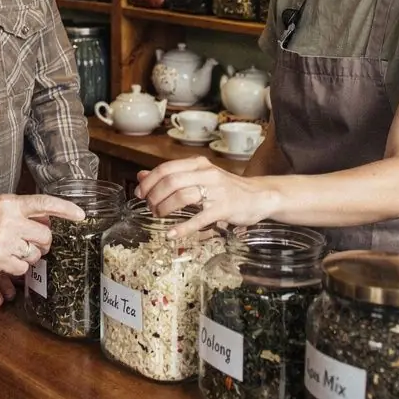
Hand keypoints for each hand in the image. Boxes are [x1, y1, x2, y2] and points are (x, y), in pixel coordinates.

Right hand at [0, 193, 84, 280]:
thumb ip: (18, 209)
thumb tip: (44, 216)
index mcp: (9, 203)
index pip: (45, 202)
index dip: (66, 209)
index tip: (81, 215)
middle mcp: (10, 220)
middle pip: (45, 235)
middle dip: (44, 242)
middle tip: (34, 242)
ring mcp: (5, 241)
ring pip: (35, 254)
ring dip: (30, 256)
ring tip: (14, 251)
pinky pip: (23, 268)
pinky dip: (18, 268)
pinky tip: (6, 261)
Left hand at [135, 157, 277, 236]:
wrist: (259, 195)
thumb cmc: (225, 188)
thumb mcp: (198, 177)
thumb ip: (171, 176)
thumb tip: (141, 176)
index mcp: (198, 164)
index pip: (165, 168)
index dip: (149, 182)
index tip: (139, 193)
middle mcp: (206, 174)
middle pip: (171, 181)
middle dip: (154, 196)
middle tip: (150, 207)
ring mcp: (216, 191)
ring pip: (182, 196)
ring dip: (165, 208)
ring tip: (159, 215)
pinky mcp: (224, 208)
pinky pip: (199, 218)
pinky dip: (182, 227)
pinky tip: (172, 234)